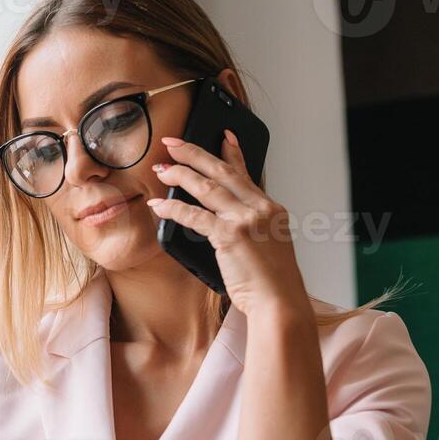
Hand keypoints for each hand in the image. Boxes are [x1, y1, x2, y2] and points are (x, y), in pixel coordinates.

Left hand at [146, 131, 308, 317]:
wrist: (280, 303)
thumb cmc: (272, 283)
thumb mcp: (268, 246)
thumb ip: (250, 228)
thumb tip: (223, 222)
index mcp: (271, 210)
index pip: (246, 174)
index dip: (232, 152)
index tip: (223, 135)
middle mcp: (260, 209)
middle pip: (222, 171)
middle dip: (194, 154)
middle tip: (174, 142)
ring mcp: (246, 220)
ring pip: (207, 187)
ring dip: (180, 174)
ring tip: (162, 168)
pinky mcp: (230, 235)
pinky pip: (194, 216)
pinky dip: (173, 209)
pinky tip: (158, 206)